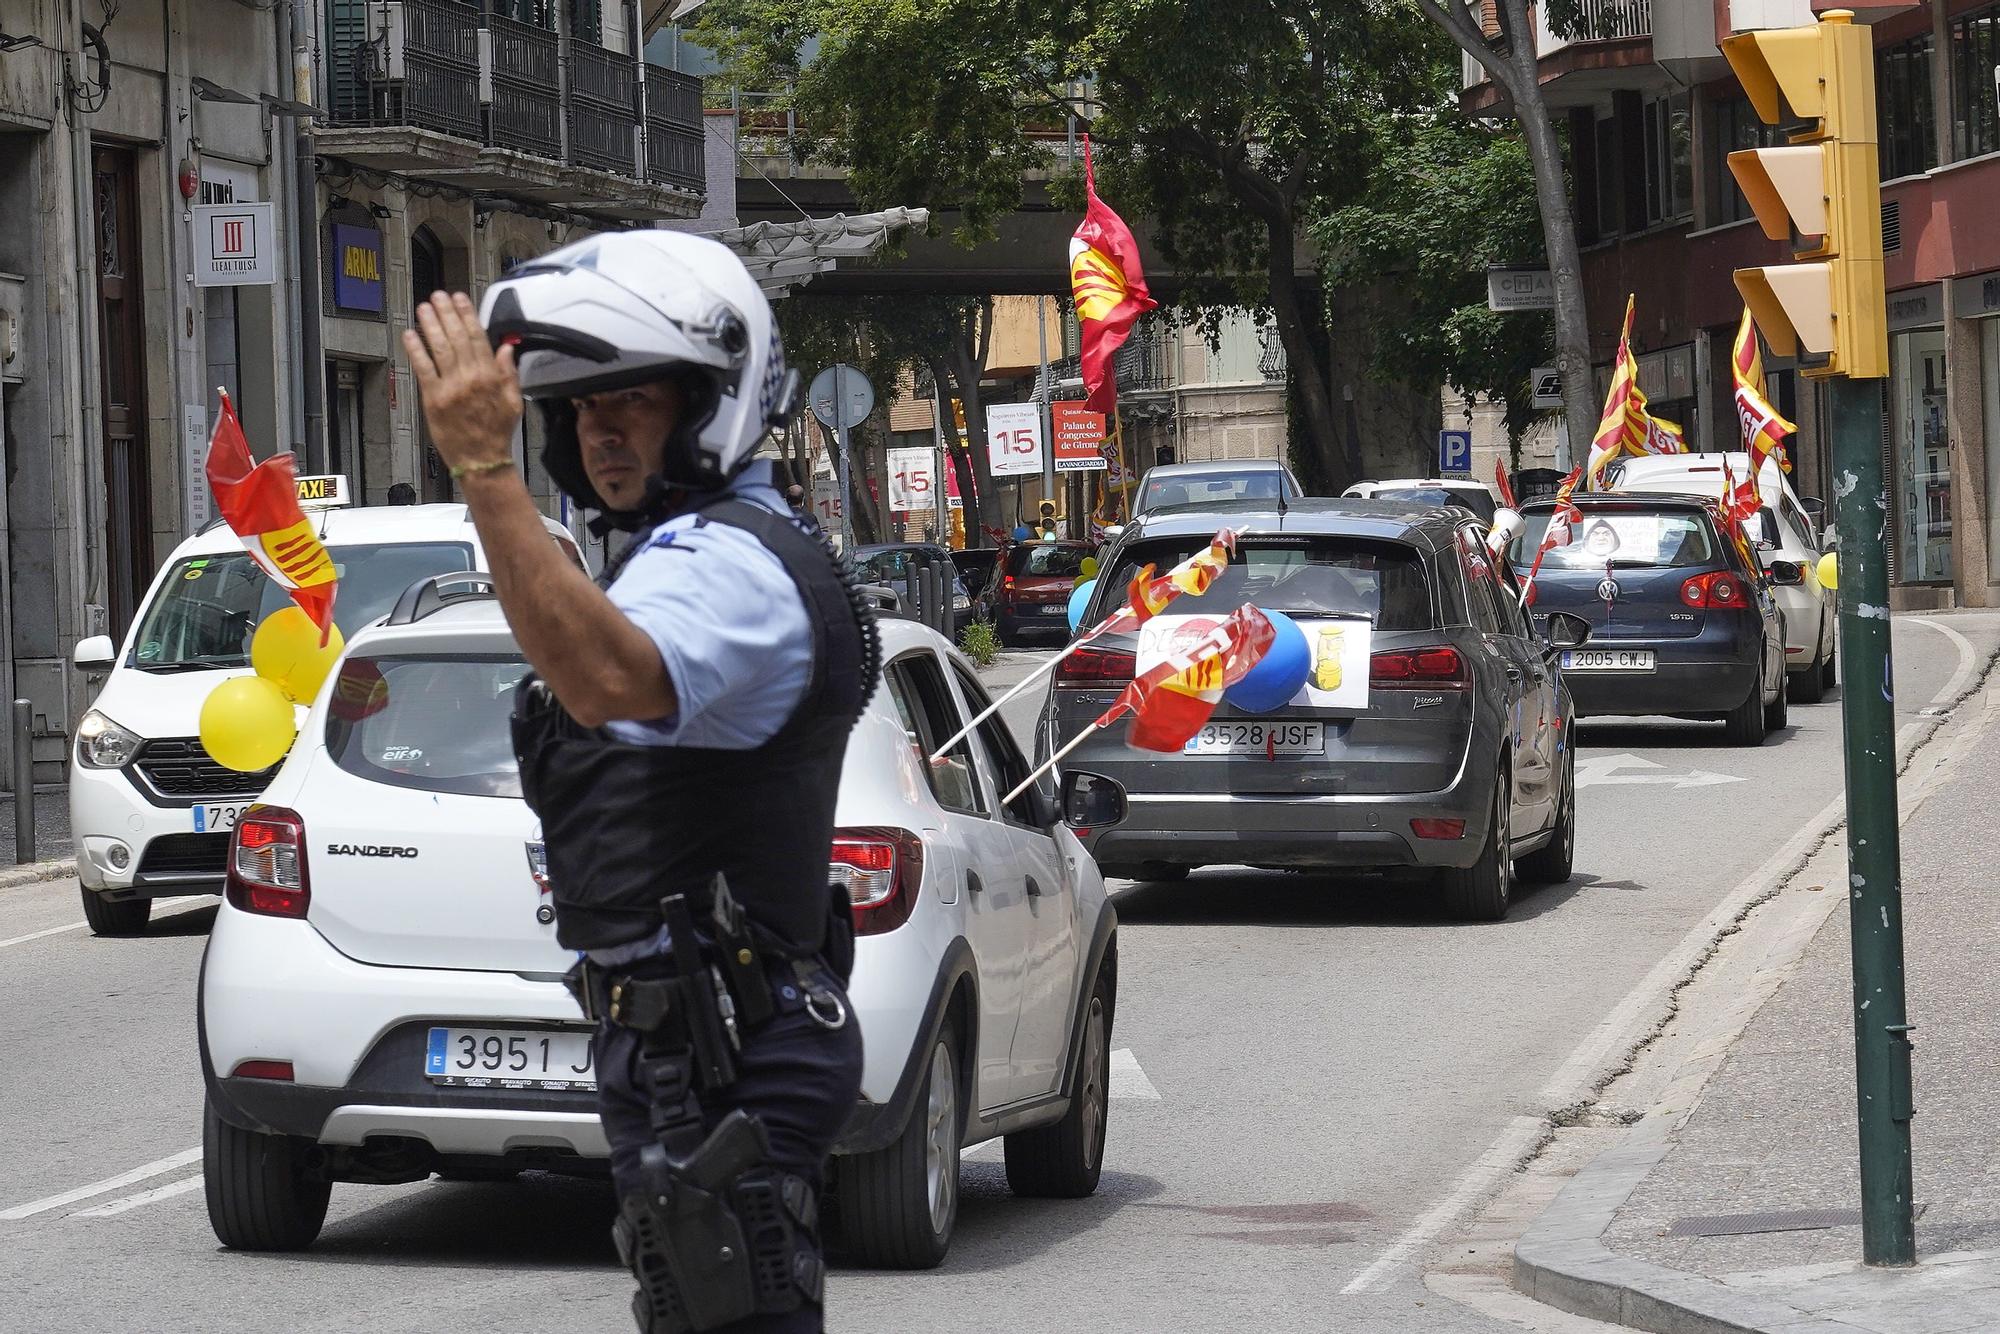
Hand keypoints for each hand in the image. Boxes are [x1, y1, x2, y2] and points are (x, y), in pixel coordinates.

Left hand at [402, 291, 521, 472]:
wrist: (481, 460)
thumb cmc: (496, 434)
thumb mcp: (514, 402)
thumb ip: (509, 374)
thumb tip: (506, 349)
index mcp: (491, 377)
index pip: (478, 337)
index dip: (467, 315)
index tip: (460, 299)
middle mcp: (470, 378)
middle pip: (456, 337)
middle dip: (446, 313)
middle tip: (438, 297)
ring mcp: (450, 387)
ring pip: (439, 348)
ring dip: (430, 325)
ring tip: (424, 308)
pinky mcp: (433, 398)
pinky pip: (423, 368)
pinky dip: (416, 350)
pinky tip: (410, 335)